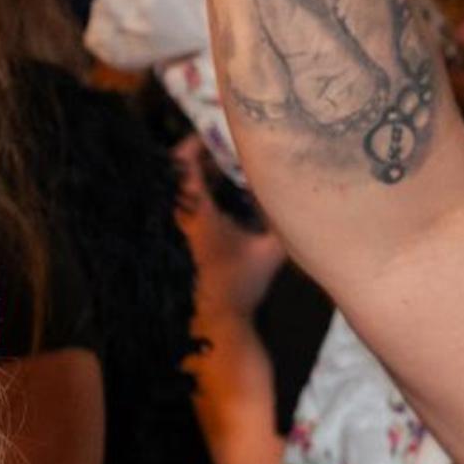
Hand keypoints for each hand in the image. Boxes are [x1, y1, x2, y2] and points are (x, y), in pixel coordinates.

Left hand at [174, 133, 281, 321]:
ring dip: (191, 185)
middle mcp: (174, 220)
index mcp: (194, 212)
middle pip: (174, 176)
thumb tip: (296, 194)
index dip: (193, 146)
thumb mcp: (270, 250)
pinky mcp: (167, 249)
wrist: (216, 325)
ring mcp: (168, 235)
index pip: (182, 165)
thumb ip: (281, 219)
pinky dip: (187, 206)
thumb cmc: (240, 287)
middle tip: (216, 155)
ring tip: (216, 179)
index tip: (208, 138)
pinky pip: (173, 215)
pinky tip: (208, 210)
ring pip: (172, 196)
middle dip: (193, 163)